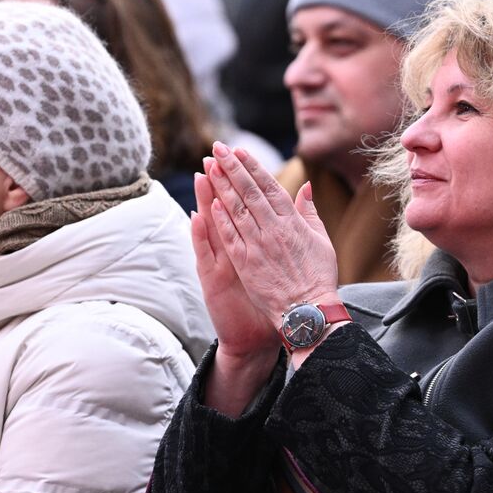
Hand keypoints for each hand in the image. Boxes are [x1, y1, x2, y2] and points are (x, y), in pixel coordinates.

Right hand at [193, 164, 278, 361]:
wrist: (252, 338)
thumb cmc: (266, 302)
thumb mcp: (274, 265)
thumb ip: (281, 235)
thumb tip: (295, 206)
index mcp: (247, 243)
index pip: (242, 206)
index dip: (240, 182)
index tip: (238, 156)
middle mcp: (230, 250)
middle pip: (223, 210)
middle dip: (220, 182)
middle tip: (214, 155)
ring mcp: (219, 264)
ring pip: (210, 228)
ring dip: (204, 201)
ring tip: (202, 176)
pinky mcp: (212, 281)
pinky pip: (206, 256)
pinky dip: (201, 237)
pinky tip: (197, 218)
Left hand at [204, 141, 339, 325]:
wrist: (309, 312)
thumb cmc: (318, 278)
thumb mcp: (321, 241)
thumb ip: (310, 212)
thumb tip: (306, 187)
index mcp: (293, 223)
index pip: (270, 186)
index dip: (252, 167)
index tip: (239, 151)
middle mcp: (274, 230)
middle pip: (249, 192)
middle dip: (232, 168)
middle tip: (217, 148)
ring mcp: (258, 247)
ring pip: (236, 210)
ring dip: (221, 186)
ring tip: (209, 167)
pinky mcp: (246, 264)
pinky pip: (230, 237)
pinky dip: (220, 219)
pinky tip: (210, 202)